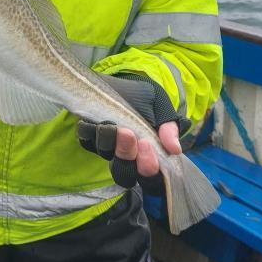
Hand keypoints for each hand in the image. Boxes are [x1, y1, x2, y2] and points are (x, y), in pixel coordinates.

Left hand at [77, 74, 189, 191]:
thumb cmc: (146, 99)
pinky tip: (91, 122)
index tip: (147, 146)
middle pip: (125, 175)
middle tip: (127, 134)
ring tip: (110, 125)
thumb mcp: (161, 107)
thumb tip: (174, 149)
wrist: (124, 82)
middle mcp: (128, 160)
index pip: (151, 179)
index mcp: (150, 158)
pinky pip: (87, 142)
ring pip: (106, 158)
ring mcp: (108, 150)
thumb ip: (169, 127)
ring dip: (108, 143)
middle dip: (126, 156)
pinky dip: (88, 133)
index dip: (148, 170)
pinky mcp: (90, 138)